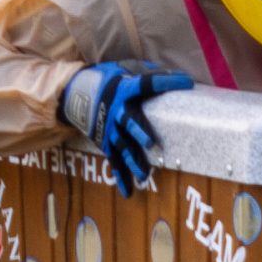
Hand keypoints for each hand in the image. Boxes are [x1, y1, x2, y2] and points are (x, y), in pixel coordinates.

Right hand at [62, 63, 193, 196]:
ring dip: (134, 161)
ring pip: (123, 147)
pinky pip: (114, 161)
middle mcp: (117, 110)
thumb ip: (147, 72)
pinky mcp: (105, 143)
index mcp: (125, 89)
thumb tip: (177, 76)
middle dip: (140, 133)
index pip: (148, 84)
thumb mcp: (125, 69)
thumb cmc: (109, 79)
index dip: (166, 81)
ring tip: (144, 176)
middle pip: (130, 122)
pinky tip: (128, 192)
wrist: (75, 92)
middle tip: (152, 144)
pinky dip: (121, 177)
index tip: (186, 81)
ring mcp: (110, 129)